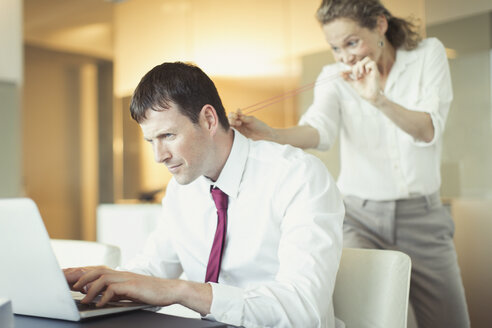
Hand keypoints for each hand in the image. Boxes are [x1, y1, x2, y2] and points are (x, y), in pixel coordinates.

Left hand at [64, 266, 181, 306]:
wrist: (170, 290)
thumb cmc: (149, 292)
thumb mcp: (127, 291)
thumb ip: (112, 291)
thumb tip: (94, 295)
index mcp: (118, 274)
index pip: (94, 269)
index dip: (78, 272)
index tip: (63, 276)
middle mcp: (120, 273)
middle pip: (94, 269)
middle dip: (77, 275)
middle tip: (63, 283)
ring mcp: (127, 278)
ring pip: (102, 276)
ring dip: (89, 286)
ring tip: (82, 298)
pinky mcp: (133, 285)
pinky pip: (115, 288)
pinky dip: (105, 296)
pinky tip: (100, 303)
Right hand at [228, 109, 275, 140]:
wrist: (264, 134)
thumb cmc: (259, 126)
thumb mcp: (252, 120)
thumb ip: (244, 117)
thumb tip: (237, 110)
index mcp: (243, 117)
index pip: (233, 114)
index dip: (232, 115)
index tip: (237, 116)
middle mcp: (240, 121)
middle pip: (230, 119)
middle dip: (231, 119)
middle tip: (239, 122)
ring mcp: (239, 127)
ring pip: (230, 124)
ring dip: (231, 123)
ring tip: (239, 124)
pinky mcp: (240, 133)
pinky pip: (233, 130)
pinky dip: (231, 129)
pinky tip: (233, 128)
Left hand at [341, 57, 382, 103]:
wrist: (369, 97)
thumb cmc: (363, 91)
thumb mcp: (352, 83)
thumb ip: (347, 78)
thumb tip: (339, 73)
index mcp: (361, 72)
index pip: (354, 66)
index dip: (348, 69)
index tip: (342, 74)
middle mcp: (366, 70)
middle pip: (360, 61)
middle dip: (355, 68)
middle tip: (356, 77)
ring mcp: (371, 71)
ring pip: (367, 59)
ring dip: (361, 66)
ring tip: (361, 74)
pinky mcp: (376, 72)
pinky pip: (373, 63)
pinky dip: (368, 66)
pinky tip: (366, 73)